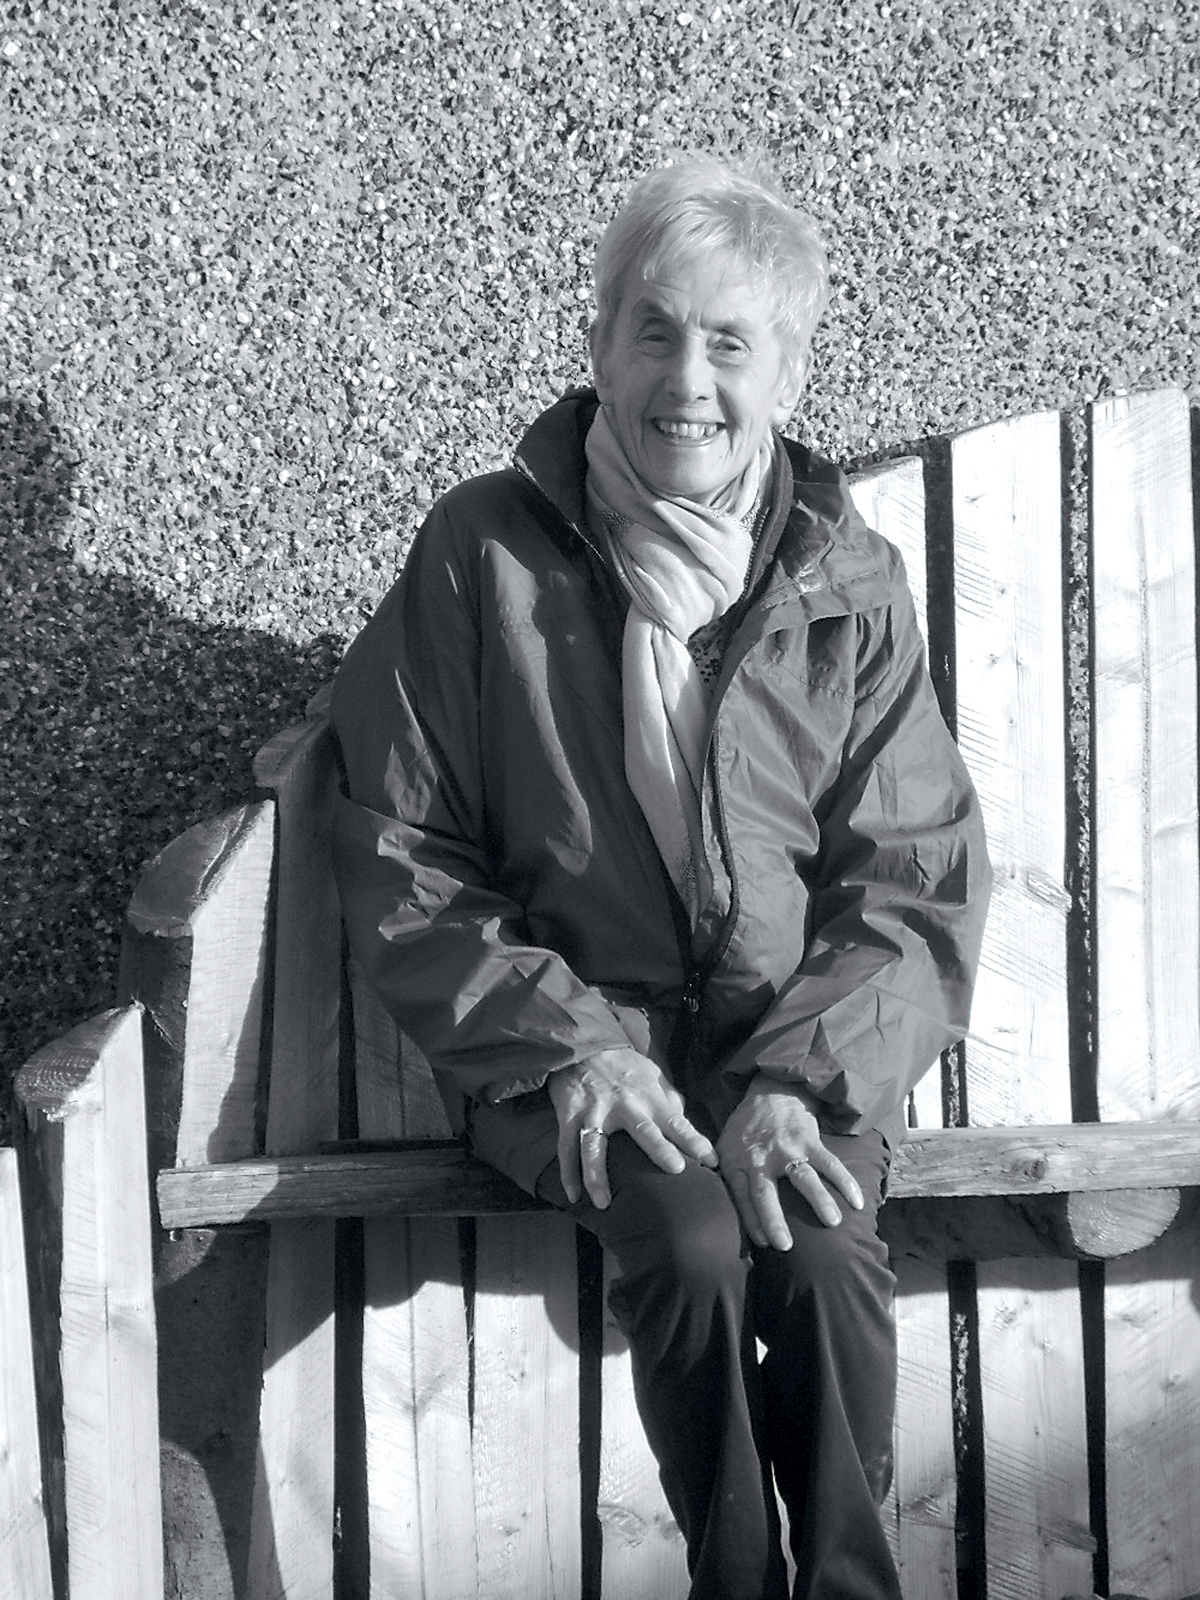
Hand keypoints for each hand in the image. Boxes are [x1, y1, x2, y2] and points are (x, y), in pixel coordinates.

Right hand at [547, 1048, 717, 1208]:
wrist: (582, 1047)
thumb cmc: (623, 1066)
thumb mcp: (652, 1074)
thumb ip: (670, 1098)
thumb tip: (685, 1120)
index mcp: (648, 1096)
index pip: (676, 1121)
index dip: (694, 1140)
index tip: (711, 1161)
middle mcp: (624, 1105)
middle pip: (643, 1130)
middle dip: (660, 1149)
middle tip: (676, 1169)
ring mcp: (594, 1111)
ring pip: (594, 1147)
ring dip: (597, 1176)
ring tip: (604, 1203)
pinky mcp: (570, 1116)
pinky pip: (567, 1148)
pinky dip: (569, 1174)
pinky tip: (574, 1196)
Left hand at [716, 1076, 862, 1249]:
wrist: (771, 1092)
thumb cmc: (746, 1128)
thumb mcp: (723, 1147)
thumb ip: (721, 1175)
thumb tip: (715, 1210)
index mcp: (737, 1162)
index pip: (741, 1197)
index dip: (750, 1221)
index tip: (762, 1243)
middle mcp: (761, 1157)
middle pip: (766, 1192)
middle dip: (774, 1219)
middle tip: (784, 1246)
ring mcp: (786, 1148)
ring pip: (804, 1177)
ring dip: (819, 1200)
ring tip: (833, 1222)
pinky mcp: (809, 1140)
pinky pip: (829, 1163)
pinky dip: (845, 1182)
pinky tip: (858, 1201)